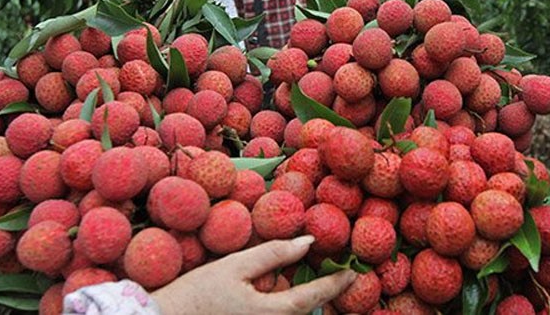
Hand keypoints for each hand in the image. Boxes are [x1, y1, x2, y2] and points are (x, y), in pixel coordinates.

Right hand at [152, 235, 356, 314]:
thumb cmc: (196, 293)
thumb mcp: (234, 266)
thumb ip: (273, 253)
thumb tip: (309, 242)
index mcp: (273, 313)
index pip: (314, 296)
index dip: (336, 282)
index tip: (353, 270)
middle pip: (306, 310)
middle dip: (322, 292)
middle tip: (337, 271)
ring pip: (292, 314)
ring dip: (303, 299)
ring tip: (314, 277)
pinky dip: (285, 305)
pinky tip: (281, 288)